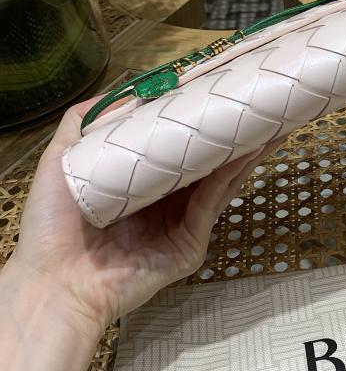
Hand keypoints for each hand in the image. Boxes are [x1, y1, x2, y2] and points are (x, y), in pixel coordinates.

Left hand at [11, 95, 282, 338]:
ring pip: (219, 180)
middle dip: (233, 135)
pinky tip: (246, 152)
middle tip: (258, 106)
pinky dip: (231, 176)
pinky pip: (212, 203)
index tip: (216, 93)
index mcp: (139, 184)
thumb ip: (83, 123)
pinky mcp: (189, 244)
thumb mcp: (62, 161)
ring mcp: (179, 224)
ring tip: (269, 124)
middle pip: (207, 163)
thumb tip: (120, 89)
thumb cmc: (51, 227)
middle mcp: (164, 202)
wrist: (55, 282)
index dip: (197, 122)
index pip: (176, 148)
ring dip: (245, 152)